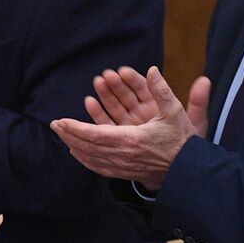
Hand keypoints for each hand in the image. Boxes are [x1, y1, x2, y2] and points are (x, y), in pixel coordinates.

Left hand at [51, 67, 209, 189]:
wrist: (189, 171)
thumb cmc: (182, 140)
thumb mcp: (175, 112)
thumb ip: (162, 90)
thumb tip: (152, 69)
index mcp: (132, 139)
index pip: (95, 134)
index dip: (76, 128)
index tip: (60, 121)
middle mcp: (124, 155)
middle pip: (88, 146)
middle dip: (69, 135)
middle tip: (54, 124)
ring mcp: (123, 167)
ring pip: (91, 157)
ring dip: (74, 145)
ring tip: (61, 134)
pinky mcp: (124, 173)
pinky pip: (99, 168)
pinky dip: (85, 160)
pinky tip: (76, 153)